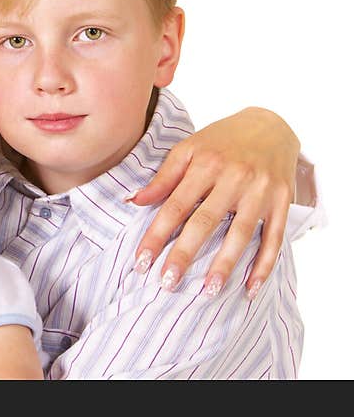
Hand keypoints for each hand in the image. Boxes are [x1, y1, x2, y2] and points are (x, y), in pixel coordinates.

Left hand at [132, 107, 298, 298]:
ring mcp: (260, 191)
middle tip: (168, 282)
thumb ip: (163, 178)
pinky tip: (250, 287)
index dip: (157, 235)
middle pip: (205, 222)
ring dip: (224, 265)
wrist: (271, 124)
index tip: (142, 261)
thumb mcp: (188, 149)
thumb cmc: (221, 140)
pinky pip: (274, 238)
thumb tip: (134, 201)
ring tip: (207, 291)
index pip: (175, 206)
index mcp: (205, 165)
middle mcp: (234, 178)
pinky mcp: (282, 202)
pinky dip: (264, 265)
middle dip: (185, 254)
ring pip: (240, 234)